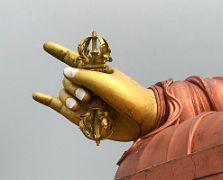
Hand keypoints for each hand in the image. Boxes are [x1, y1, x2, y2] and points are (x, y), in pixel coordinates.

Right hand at [32, 42, 156, 140]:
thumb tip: (65, 71)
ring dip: (68, 98)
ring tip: (80, 105)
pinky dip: (48, 101)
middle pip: (67, 80)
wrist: (141, 118)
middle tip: (87, 96)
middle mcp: (89, 84)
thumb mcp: (107, 82)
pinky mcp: (83, 114)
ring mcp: (85, 100)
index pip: (74, 59)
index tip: (46, 46)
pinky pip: (60, 106)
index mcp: (96, 72)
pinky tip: (37, 95)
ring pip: (64, 94)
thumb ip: (85, 76)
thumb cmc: (128, 96)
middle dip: (73, 87)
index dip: (59, 51)